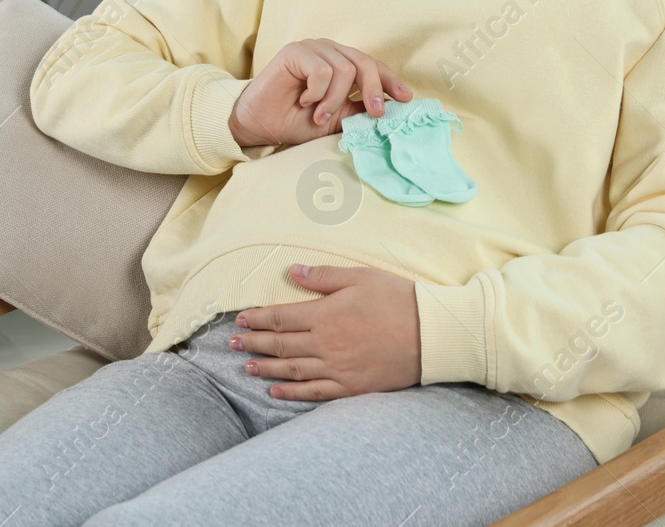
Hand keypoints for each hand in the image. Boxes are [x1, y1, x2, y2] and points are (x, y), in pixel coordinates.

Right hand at [229, 38, 410, 148]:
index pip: (372, 66)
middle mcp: (329, 51)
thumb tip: (391, 108)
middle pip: (364, 63)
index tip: (405, 98)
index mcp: (341, 63)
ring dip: (334, 100)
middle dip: (373, 90)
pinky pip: (322, 70)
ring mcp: (312, 48)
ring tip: (319, 115)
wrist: (260, 124)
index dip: (390, 81)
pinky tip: (305, 101)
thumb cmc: (296, 121)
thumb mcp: (337, 119)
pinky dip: (317, 92)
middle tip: (375, 114)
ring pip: (344, 70)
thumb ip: (359, 110)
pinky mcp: (295, 50)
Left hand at [229, 264, 419, 399]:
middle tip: (233, 343)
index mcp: (325, 314)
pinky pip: (314, 392)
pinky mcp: (351, 386)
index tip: (240, 318)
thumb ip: (323, 276)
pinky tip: (276, 391)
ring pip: (292, 369)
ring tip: (247, 366)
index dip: (258, 318)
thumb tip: (292, 271)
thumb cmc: (397, 299)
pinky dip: (292, 393)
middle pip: (281, 344)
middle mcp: (325, 343)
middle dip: (254, 342)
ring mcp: (337, 368)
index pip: (281, 317)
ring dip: (266, 368)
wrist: (431, 334)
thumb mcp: (359, 277)